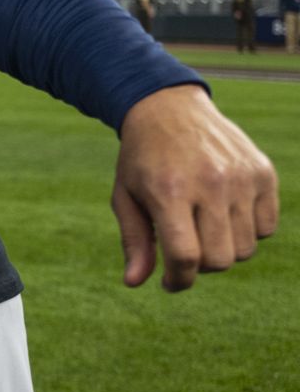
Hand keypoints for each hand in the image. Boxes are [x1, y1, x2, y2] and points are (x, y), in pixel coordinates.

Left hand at [112, 85, 277, 290]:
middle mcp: (210, 183)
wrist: (168, 108)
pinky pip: (266, 228)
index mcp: (169, 191)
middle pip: (219, 260)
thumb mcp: (125, 196)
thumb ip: (134, 241)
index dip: (178, 280)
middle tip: (185, 248)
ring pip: (245, 249)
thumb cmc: (142, 159)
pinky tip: (225, 212)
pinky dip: (247, 231)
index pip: (186, 257)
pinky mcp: (263, 172)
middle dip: (200, 266)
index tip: (171, 282)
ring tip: (202, 226)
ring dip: (224, 249)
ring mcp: (241, 177)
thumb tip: (135, 283)